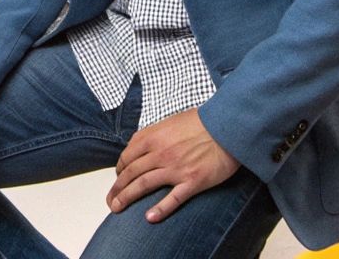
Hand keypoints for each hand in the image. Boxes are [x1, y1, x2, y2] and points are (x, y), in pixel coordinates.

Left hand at [105, 107, 238, 221]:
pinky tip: (149, 218)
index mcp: (153, 137)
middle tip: (110, 199)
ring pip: (143, 185)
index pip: (127, 157)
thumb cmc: (201, 122)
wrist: (228, 127)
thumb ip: (153, 133)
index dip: (119, 169)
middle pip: (131, 173)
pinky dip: (160, 210)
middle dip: (117, 188)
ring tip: (117, 208)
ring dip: (127, 198)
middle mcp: (160, 153)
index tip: (119, 177)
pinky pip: (173, 199)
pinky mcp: (192, 182)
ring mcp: (176, 169)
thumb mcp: (170, 121)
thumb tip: (138, 143)